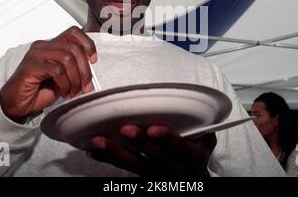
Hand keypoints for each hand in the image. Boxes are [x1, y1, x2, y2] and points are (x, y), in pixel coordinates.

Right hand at [0, 26, 96, 121]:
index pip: (73, 32)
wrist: (18, 104)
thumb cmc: (39, 90)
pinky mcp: (31, 66)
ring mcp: (35, 55)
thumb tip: (92, 70)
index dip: (87, 44)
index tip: (93, 60)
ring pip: (67, 58)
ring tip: (73, 91)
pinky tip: (63, 91)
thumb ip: (74, 68)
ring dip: (75, 78)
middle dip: (84, 70)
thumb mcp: (64, 77)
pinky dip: (64, 83)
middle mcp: (43, 46)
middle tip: (86, 86)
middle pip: (73, 48)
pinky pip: (56, 70)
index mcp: (51, 45)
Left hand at [86, 125, 215, 176]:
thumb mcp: (205, 145)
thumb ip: (202, 130)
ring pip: (134, 164)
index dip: (166, 138)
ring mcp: (154, 175)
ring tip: (98, 141)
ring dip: (115, 152)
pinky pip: (122, 169)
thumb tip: (203, 111)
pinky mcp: (141, 178)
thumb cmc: (196, 158)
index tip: (153, 129)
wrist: (190, 185)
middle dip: (139, 142)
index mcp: (188, 157)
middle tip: (124, 129)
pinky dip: (106, 159)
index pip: (178, 146)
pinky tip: (92, 151)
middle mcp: (171, 168)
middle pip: (154, 156)